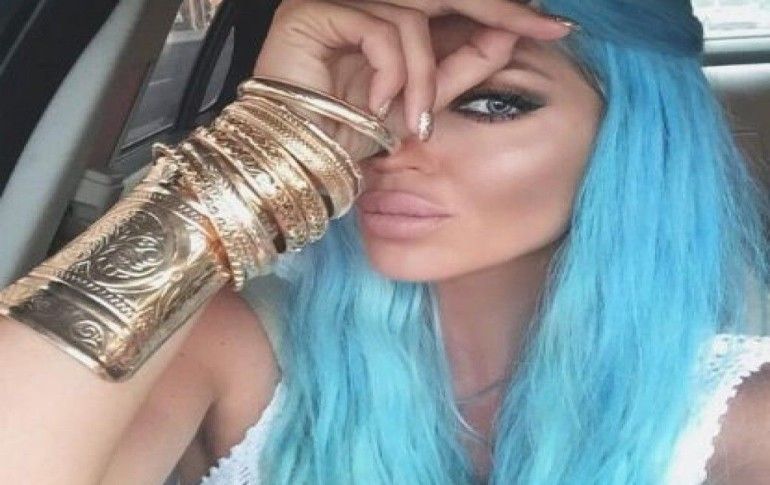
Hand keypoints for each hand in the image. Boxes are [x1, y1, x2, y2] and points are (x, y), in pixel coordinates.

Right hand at [253, 0, 572, 157]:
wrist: (296, 161)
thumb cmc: (347, 135)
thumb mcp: (418, 102)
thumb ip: (458, 68)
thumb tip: (507, 36)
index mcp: (382, 17)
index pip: (449, 2)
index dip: (500, 10)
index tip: (554, 27)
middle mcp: (359, 1)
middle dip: (495, 11)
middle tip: (544, 29)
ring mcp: (334, 2)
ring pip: (412, 19)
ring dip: (423, 77)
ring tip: (412, 121)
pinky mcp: (311, 12)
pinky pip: (380, 29)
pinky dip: (391, 72)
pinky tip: (376, 106)